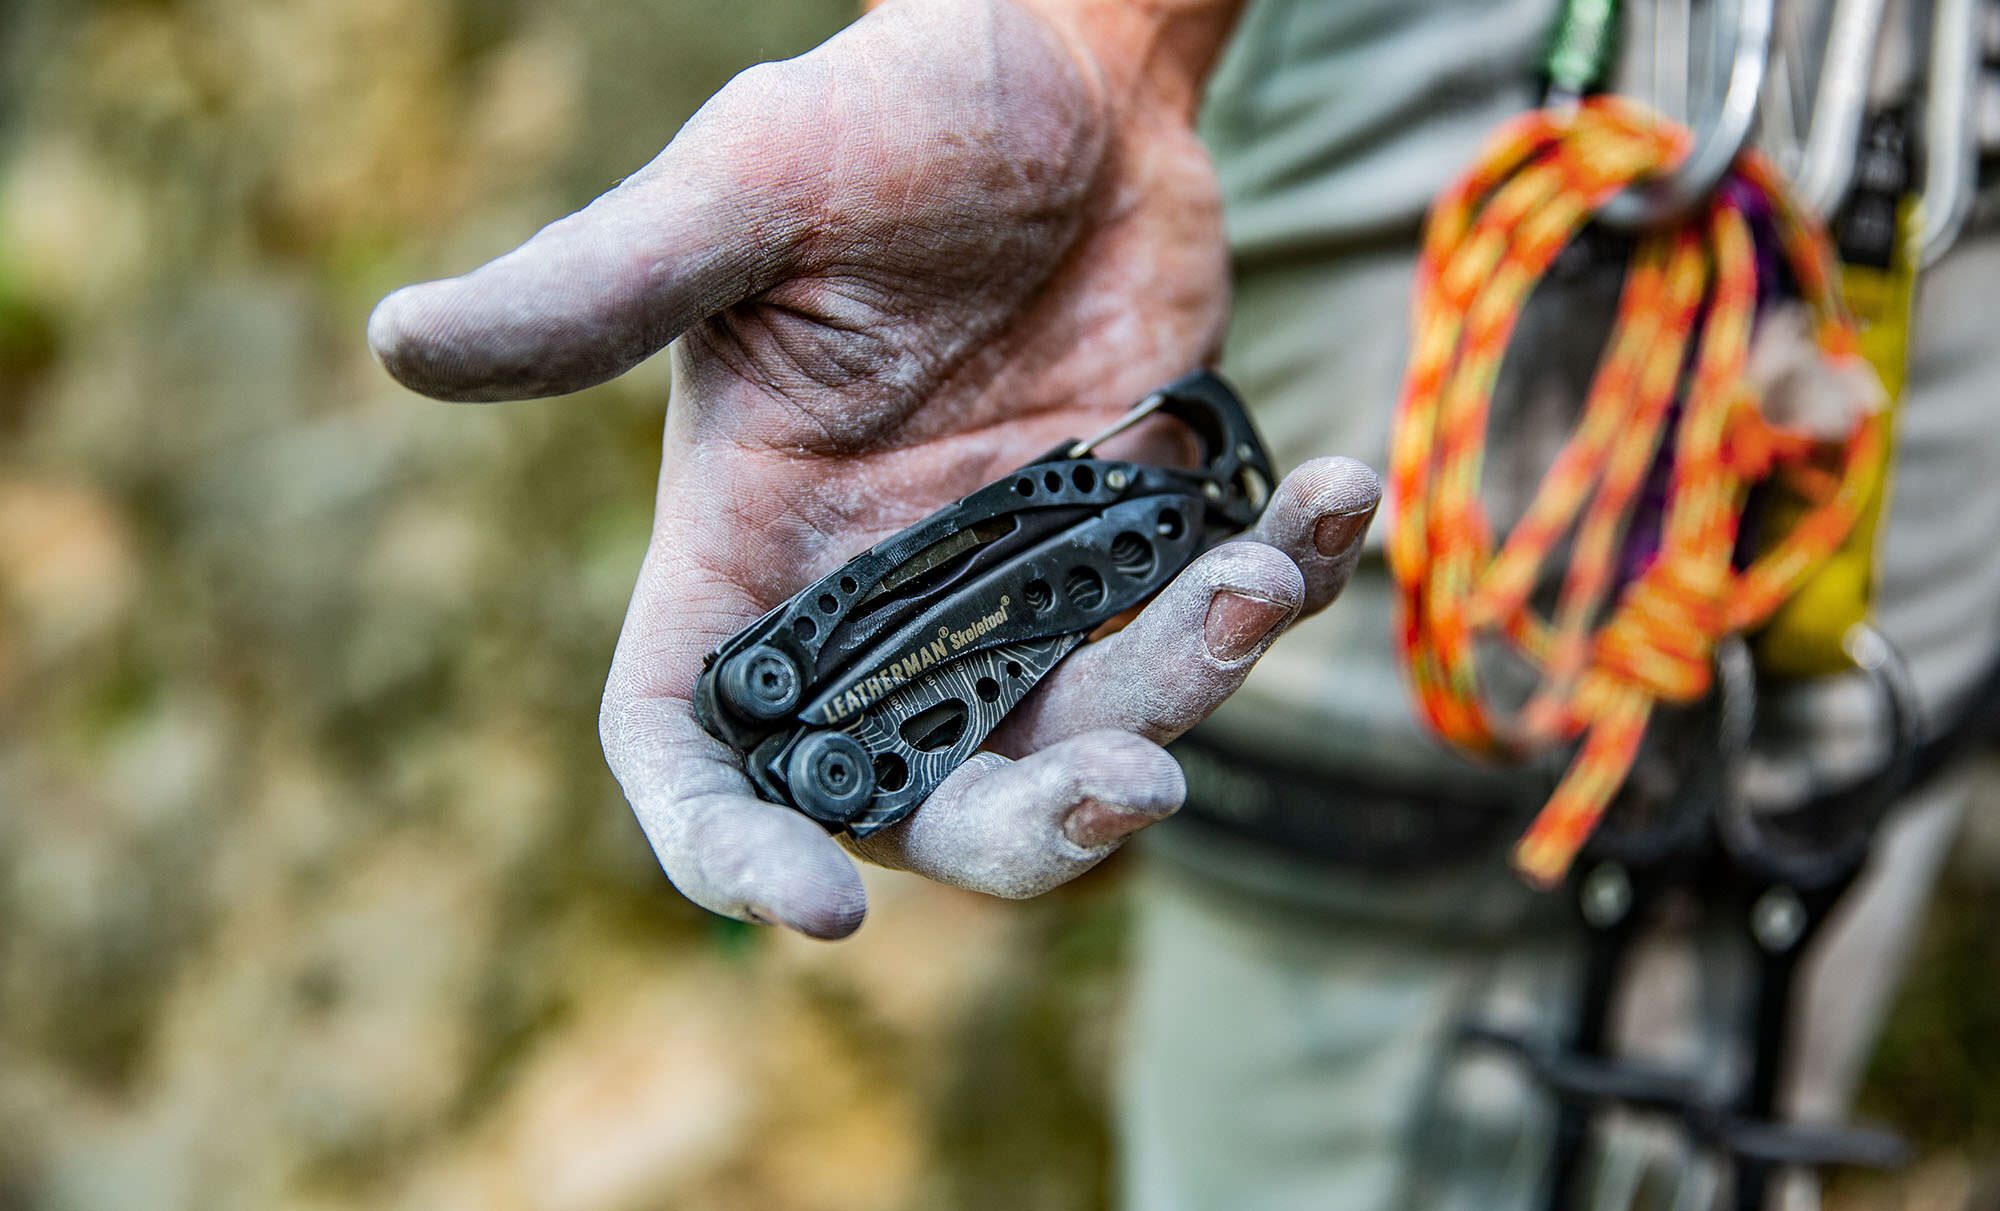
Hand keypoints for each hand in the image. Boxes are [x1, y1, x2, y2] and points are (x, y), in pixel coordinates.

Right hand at [368, 0, 1380, 936]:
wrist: (1069, 72)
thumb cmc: (894, 112)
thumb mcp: (750, 193)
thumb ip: (603, 289)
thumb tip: (400, 338)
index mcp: (748, 545)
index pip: (691, 747)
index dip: (726, 850)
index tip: (814, 910)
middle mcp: (877, 596)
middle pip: (915, 799)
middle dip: (1024, 830)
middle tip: (1137, 788)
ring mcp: (1014, 583)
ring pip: (1082, 737)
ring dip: (1184, 698)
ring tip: (1262, 577)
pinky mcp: (1132, 543)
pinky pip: (1204, 624)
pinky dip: (1284, 588)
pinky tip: (1336, 499)